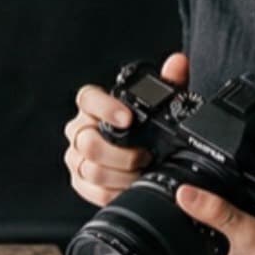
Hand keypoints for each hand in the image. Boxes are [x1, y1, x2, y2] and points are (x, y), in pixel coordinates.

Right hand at [63, 53, 188, 206]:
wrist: (137, 161)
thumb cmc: (144, 131)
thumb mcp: (160, 106)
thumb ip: (167, 83)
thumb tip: (178, 62)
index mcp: (93, 108)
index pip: (87, 99)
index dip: (105, 108)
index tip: (128, 119)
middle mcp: (80, 131)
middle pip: (87, 141)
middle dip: (120, 153)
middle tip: (144, 156)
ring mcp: (77, 156)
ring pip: (89, 168)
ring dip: (120, 175)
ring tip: (140, 173)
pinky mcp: (79, 181)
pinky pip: (90, 190)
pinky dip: (112, 192)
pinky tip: (128, 187)